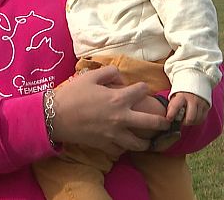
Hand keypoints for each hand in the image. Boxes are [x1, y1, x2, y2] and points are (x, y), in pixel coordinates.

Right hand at [50, 66, 170, 155]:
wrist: (55, 117)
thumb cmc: (72, 94)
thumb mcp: (90, 76)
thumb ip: (109, 72)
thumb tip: (121, 77)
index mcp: (119, 98)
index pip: (143, 90)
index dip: (143, 88)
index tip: (141, 89)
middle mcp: (121, 118)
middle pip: (152, 122)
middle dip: (163, 122)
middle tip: (167, 122)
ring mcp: (114, 134)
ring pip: (139, 143)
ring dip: (146, 141)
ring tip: (148, 139)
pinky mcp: (104, 145)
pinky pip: (121, 151)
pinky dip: (124, 148)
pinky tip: (124, 143)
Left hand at [166, 92, 208, 125]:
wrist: (197, 80)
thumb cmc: (183, 90)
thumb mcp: (175, 94)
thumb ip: (172, 104)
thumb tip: (169, 116)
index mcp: (182, 96)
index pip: (175, 107)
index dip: (171, 115)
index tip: (169, 119)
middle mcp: (193, 100)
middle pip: (190, 118)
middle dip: (184, 122)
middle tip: (181, 121)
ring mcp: (201, 103)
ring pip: (197, 120)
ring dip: (191, 122)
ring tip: (186, 118)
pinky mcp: (207, 106)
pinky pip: (203, 118)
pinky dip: (197, 120)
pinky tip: (193, 118)